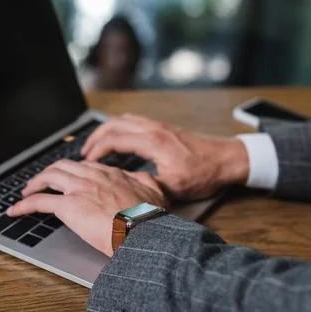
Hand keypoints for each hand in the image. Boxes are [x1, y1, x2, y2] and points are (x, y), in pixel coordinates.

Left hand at [7, 160, 166, 256]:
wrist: (142, 232)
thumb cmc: (150, 218)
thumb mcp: (154, 191)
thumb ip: (145, 181)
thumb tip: (143, 178)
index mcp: (112, 173)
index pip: (86, 165)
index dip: (74, 170)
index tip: (67, 176)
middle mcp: (93, 176)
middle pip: (63, 166)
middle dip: (49, 172)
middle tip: (41, 181)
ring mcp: (80, 189)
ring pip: (49, 177)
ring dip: (35, 183)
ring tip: (26, 191)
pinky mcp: (68, 206)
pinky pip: (40, 201)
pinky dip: (24, 205)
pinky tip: (15, 211)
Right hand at [81, 113, 248, 200]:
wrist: (226, 159)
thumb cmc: (205, 173)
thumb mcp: (174, 188)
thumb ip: (148, 187)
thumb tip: (127, 192)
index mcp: (154, 142)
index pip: (114, 139)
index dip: (96, 150)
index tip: (87, 162)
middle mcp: (154, 129)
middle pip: (114, 124)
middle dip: (95, 137)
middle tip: (84, 152)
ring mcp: (159, 126)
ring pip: (124, 119)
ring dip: (107, 130)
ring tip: (95, 145)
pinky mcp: (164, 129)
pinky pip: (134, 121)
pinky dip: (120, 128)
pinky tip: (118, 140)